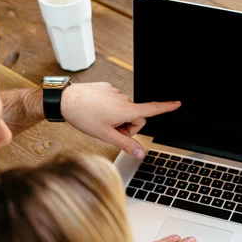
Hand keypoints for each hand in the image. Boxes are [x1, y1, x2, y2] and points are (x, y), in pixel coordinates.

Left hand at [61, 82, 180, 158]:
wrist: (64, 100)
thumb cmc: (83, 116)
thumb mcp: (105, 135)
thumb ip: (125, 144)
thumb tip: (141, 153)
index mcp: (125, 110)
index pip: (151, 109)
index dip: (166, 107)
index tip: (177, 103)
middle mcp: (123, 98)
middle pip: (136, 116)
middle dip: (128, 126)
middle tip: (112, 131)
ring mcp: (115, 92)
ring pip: (125, 110)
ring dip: (118, 118)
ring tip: (101, 120)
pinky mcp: (107, 88)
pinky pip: (115, 101)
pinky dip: (110, 109)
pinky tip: (97, 111)